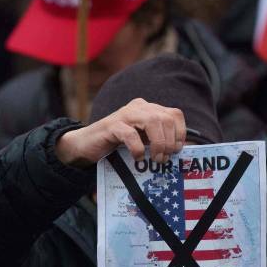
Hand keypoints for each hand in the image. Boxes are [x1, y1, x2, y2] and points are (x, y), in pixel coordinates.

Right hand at [55, 98, 185, 167]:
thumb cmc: (117, 145)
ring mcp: (124, 115)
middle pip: (165, 118)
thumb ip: (158, 140)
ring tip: (155, 159)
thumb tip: (178, 151)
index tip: (176, 150)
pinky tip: (136, 157)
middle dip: (169, 141)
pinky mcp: (111, 126)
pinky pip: (130, 134)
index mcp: (148, 109)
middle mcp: (138, 107)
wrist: (86, 146)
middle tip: (163, 158)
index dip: (180, 133)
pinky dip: (137, 148)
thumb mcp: (142, 140)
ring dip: (158, 143)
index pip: (174, 114)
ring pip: (152, 121)